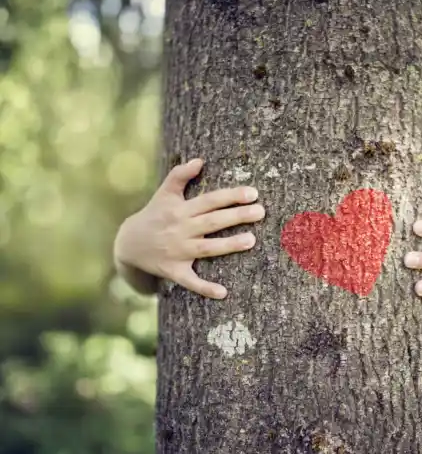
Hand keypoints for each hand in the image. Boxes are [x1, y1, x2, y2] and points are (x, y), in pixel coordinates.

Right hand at [113, 158, 264, 298]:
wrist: (127, 245)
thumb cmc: (154, 215)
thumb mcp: (164, 194)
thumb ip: (180, 175)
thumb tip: (199, 160)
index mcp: (180, 209)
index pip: (209, 200)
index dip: (230, 196)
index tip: (253, 193)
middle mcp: (180, 229)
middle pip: (212, 222)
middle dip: (237, 216)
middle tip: (261, 212)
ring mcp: (177, 251)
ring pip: (207, 249)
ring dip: (229, 246)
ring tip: (252, 240)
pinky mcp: (173, 271)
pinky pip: (191, 281)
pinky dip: (205, 288)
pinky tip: (223, 293)